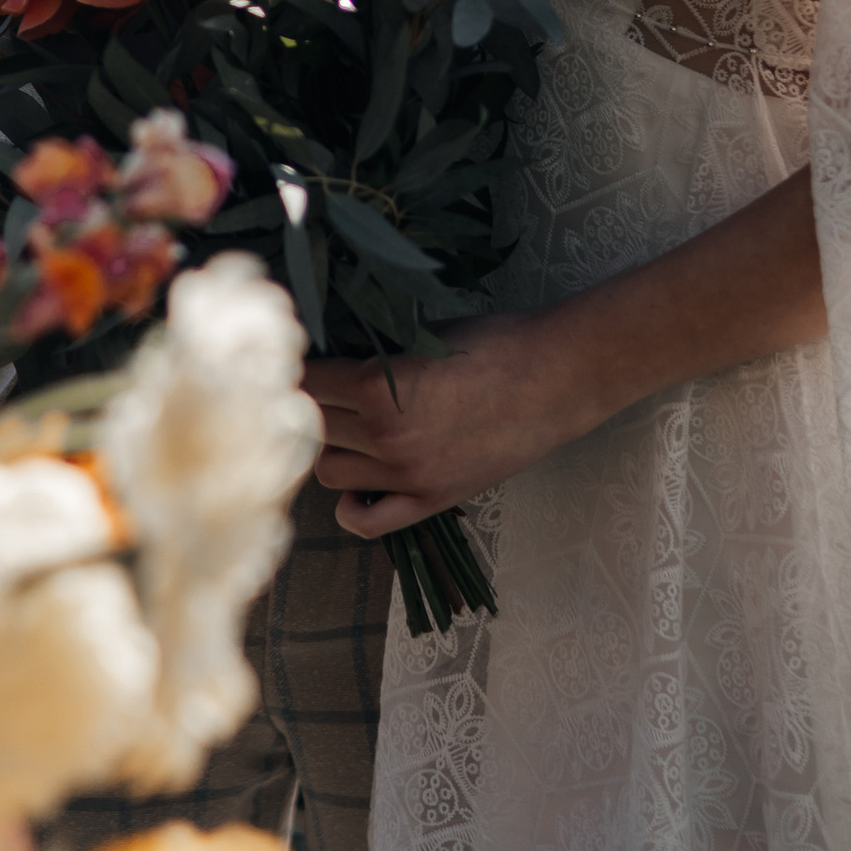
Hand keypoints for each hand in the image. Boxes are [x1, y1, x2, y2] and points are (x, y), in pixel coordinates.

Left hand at [306, 168, 826, 537]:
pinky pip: (366, 519)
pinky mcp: (432, 499)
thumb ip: (369, 350)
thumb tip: (315, 349)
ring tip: (348, 425)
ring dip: (329, 446)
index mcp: (378, 386)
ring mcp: (407, 474)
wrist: (560, 376)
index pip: (302, 381)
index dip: (292, 366)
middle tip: (322, 387)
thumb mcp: (422, 332)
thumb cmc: (495, 341)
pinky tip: (361, 479)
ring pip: (328, 471)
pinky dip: (352, 504)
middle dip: (310, 402)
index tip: (291, 355)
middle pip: (310, 424)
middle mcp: (385, 436)